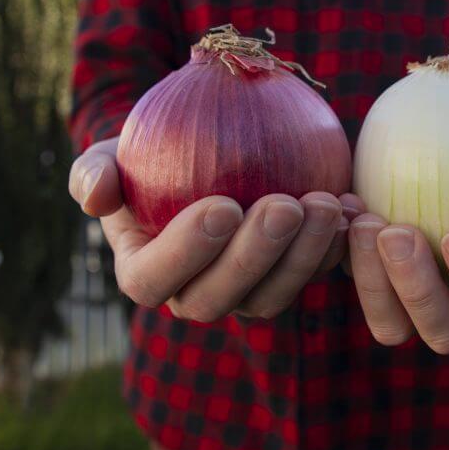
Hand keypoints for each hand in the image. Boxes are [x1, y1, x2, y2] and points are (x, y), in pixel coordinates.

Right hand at [69, 137, 360, 319]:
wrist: (199, 154)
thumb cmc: (147, 153)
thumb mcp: (111, 153)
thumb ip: (94, 173)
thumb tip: (95, 196)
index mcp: (146, 273)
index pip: (155, 279)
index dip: (187, 252)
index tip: (222, 206)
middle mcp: (195, 294)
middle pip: (222, 296)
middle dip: (257, 256)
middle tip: (285, 205)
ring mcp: (245, 292)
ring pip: (275, 293)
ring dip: (305, 253)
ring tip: (326, 202)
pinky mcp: (289, 277)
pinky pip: (315, 273)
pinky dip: (336, 244)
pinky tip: (354, 204)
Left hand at [347, 168, 448, 353]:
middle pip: (443, 332)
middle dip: (418, 291)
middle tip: (398, 231)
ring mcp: (412, 309)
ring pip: (391, 324)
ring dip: (373, 279)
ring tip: (363, 218)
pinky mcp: (372, 289)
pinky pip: (353, 286)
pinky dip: (343, 253)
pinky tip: (340, 203)